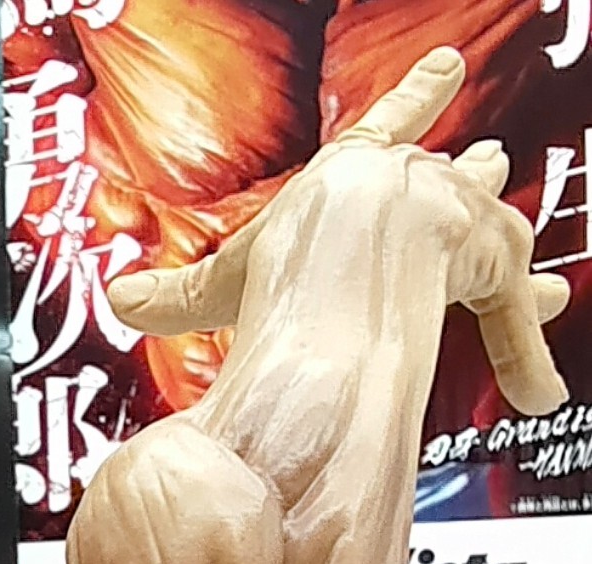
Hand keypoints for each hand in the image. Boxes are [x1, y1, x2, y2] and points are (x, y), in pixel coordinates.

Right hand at [106, 47, 568, 415]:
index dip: (414, 97)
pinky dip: (524, 356)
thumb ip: (177, 296)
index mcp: (352, 175)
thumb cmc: (286, 261)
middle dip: (472, 173)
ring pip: (497, 234)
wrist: (346, 254)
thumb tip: (118, 301)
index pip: (386, 126)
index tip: (443, 68)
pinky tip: (538, 395)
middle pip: (453, 176)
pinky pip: (512, 319)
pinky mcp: (493, 262)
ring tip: (545, 286)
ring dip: (512, 256)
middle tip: (492, 157)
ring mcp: (460, 219)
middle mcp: (416, 187)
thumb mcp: (222, 282)